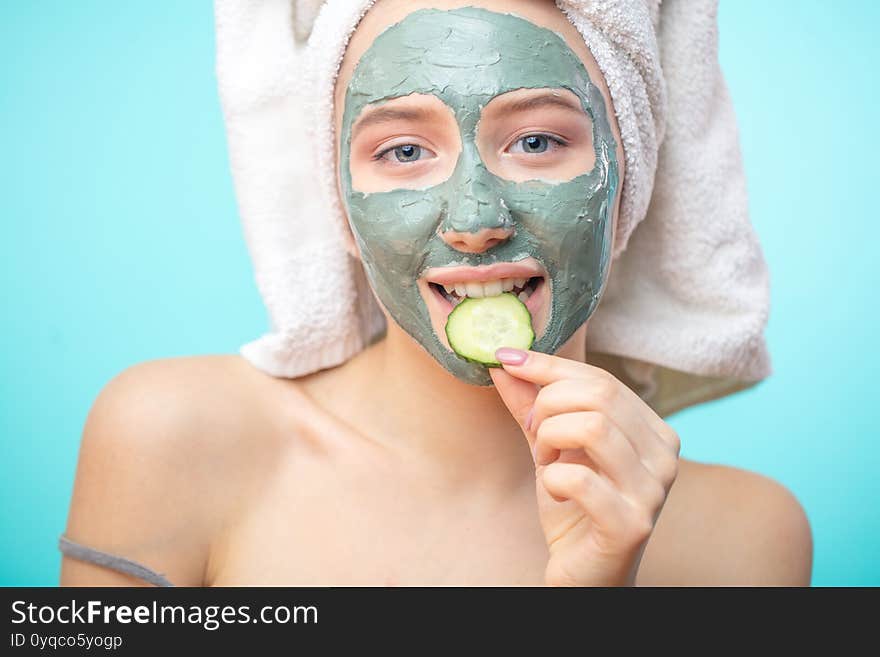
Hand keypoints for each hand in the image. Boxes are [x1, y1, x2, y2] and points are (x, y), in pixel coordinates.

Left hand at [490, 347, 680, 586]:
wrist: (584, 573)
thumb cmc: (572, 506)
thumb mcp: (550, 446)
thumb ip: (531, 404)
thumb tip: (503, 358)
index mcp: (653, 431)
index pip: (601, 380)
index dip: (549, 366)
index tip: (508, 360)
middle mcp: (664, 457)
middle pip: (598, 397)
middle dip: (547, 406)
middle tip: (533, 432)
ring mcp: (653, 492)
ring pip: (592, 427)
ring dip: (549, 439)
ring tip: (544, 460)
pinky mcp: (631, 525)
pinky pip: (579, 478)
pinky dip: (552, 479)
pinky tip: (552, 490)